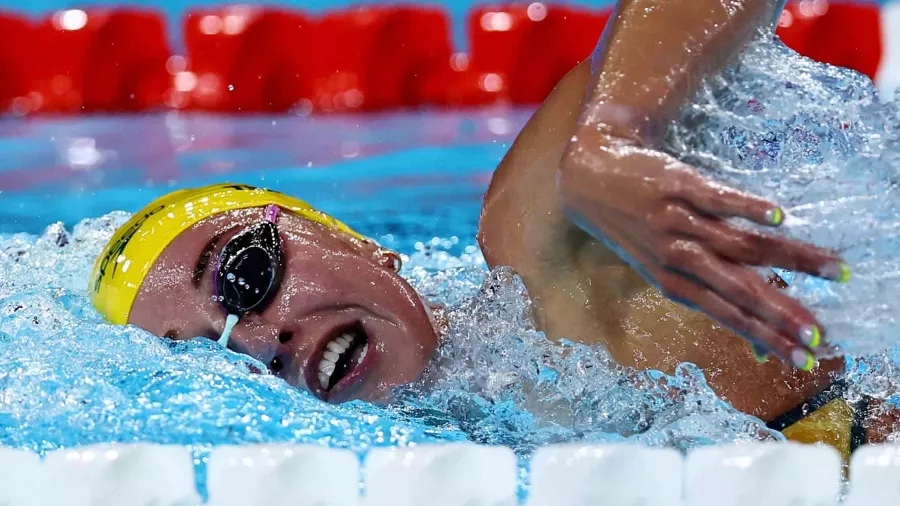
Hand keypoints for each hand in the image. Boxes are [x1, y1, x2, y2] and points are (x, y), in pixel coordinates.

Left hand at [559, 127, 848, 369]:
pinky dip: (747, 207)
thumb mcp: (660, 267)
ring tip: (830, 267)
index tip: (802, 357)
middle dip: (780, 312)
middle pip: (737, 287)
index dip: (765, 336)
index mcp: (673, 282)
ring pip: (738, 244)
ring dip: (788, 257)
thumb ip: (705, 293)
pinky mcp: (676, 185)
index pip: (728, 314)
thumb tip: (751, 335)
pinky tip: (778, 216)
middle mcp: (677, 256)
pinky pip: (716, 199)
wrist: (589, 177)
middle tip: (817, 332)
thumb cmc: (635, 228)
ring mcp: (676, 221)